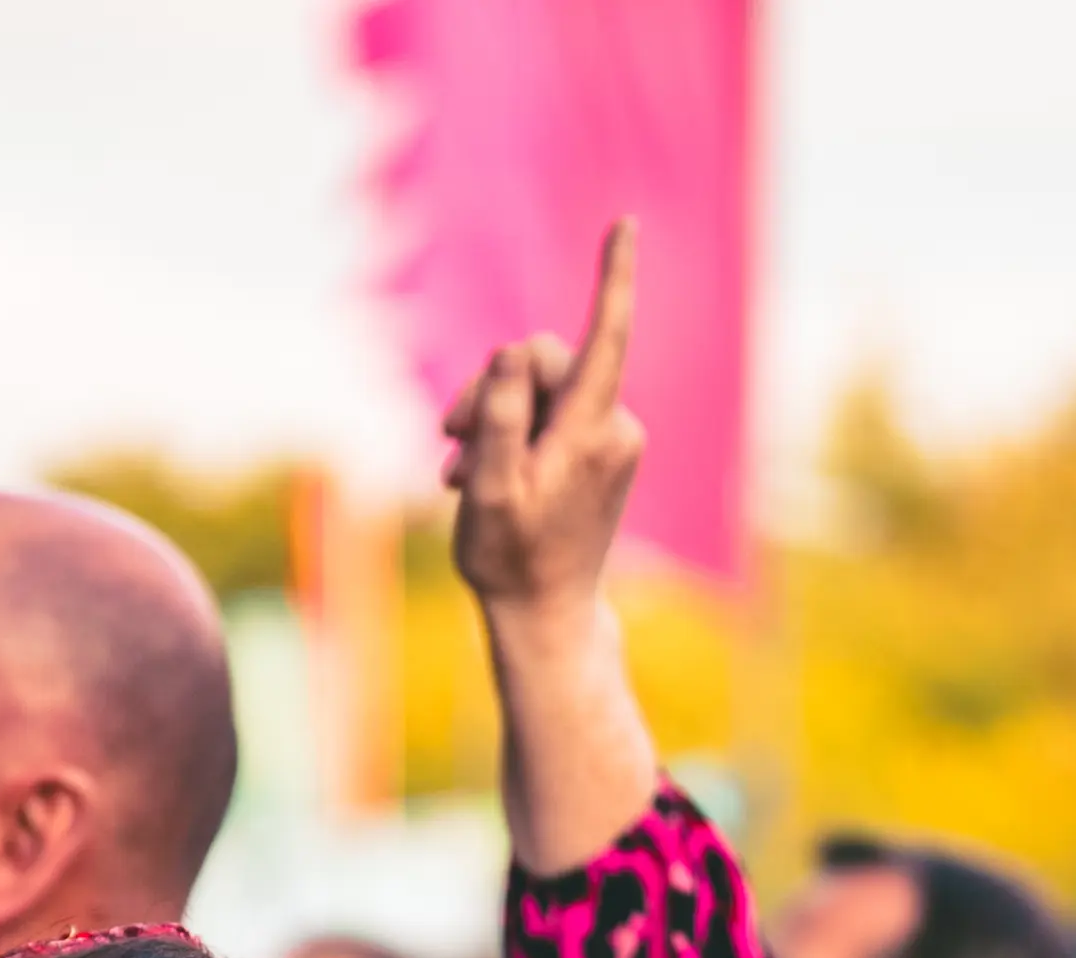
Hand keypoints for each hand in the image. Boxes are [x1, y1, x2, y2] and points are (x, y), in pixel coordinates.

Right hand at [442, 223, 640, 625]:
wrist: (545, 617)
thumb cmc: (509, 559)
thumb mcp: (487, 487)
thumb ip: (500, 415)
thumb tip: (512, 352)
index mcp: (591, 432)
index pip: (606, 336)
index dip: (613, 276)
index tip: (625, 222)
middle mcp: (614, 427)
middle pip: (545, 361)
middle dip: (492, 389)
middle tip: (450, 437)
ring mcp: (611, 441)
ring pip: (541, 389)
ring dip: (494, 419)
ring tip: (461, 472)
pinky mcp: (601, 452)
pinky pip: (551, 416)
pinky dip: (514, 437)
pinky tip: (485, 477)